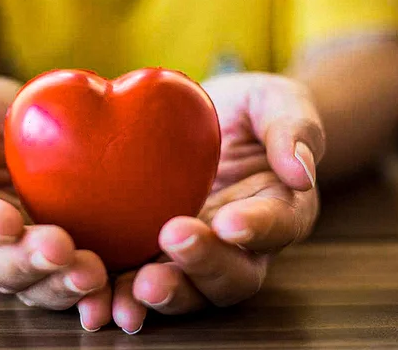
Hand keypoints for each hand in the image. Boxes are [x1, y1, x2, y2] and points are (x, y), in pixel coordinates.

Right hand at [0, 78, 109, 324]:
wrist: (16, 125)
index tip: (6, 221)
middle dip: (27, 261)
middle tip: (59, 247)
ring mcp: (16, 260)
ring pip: (33, 285)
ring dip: (61, 283)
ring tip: (91, 273)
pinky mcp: (55, 262)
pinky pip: (68, 282)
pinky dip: (90, 292)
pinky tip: (111, 287)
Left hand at [109, 73, 323, 332]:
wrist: (207, 118)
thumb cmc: (252, 108)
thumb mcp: (277, 100)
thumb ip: (292, 129)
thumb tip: (300, 171)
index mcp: (281, 208)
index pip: (279, 226)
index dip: (258, 229)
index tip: (230, 221)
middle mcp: (242, 246)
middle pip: (232, 275)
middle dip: (202, 265)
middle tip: (173, 240)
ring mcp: (198, 254)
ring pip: (189, 291)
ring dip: (162, 294)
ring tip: (134, 287)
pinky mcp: (156, 254)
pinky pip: (141, 280)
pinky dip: (121, 293)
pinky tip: (97, 297)